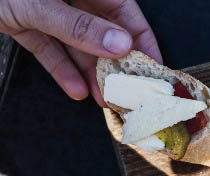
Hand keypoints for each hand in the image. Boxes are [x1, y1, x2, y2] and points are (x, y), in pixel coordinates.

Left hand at [0, 0, 161, 105]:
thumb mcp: (37, 3)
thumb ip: (79, 26)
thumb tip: (121, 44)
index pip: (124, 10)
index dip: (142, 38)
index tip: (154, 68)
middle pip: (102, 30)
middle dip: (115, 63)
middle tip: (130, 92)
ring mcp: (44, 5)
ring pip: (76, 43)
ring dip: (90, 73)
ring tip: (105, 99)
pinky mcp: (22, 20)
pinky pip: (48, 47)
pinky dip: (60, 69)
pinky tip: (75, 91)